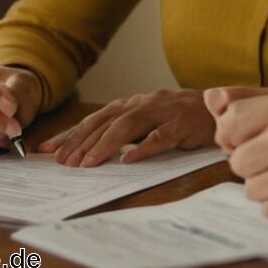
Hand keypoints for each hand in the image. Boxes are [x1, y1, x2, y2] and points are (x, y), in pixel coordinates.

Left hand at [41, 88, 214, 166]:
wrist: (220, 108)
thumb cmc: (180, 118)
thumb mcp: (149, 121)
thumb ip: (124, 131)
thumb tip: (88, 150)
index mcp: (134, 103)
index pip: (95, 118)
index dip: (71, 133)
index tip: (47, 149)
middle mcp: (144, 103)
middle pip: (106, 121)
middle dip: (81, 141)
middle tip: (63, 162)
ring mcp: (163, 112)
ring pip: (128, 126)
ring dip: (105, 145)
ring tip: (87, 164)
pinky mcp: (182, 123)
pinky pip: (160, 136)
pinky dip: (144, 147)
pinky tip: (130, 159)